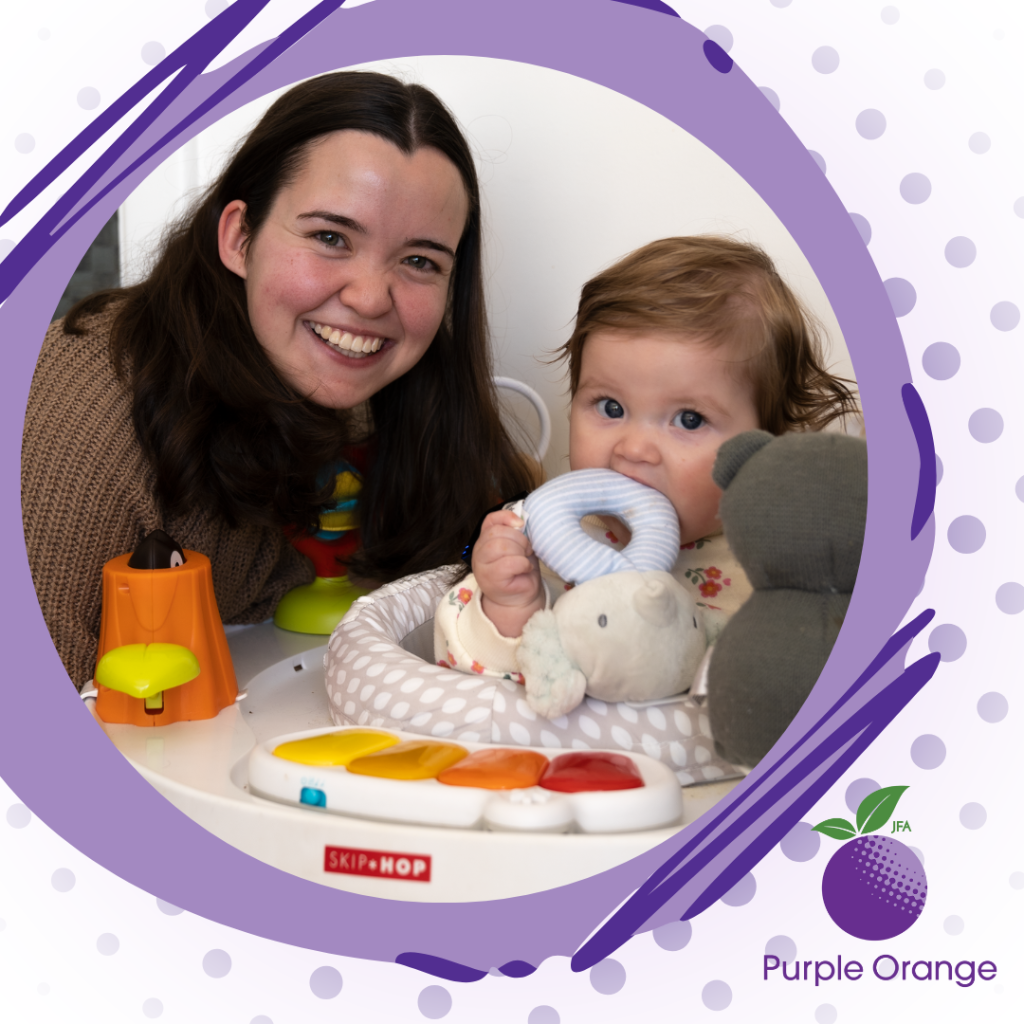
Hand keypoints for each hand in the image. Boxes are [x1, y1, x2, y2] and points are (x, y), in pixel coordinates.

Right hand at [471, 509, 544, 637]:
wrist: (520, 598)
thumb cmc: (520, 570)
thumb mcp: (519, 546)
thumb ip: (516, 532)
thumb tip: (521, 521)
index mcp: (485, 539)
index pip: (490, 520)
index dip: (506, 517)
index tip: (521, 524)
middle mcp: (479, 551)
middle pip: (498, 533)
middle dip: (519, 539)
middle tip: (527, 550)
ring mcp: (482, 566)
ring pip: (501, 546)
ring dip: (520, 551)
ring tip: (525, 560)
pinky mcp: (490, 579)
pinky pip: (508, 563)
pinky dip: (522, 564)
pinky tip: (525, 569)